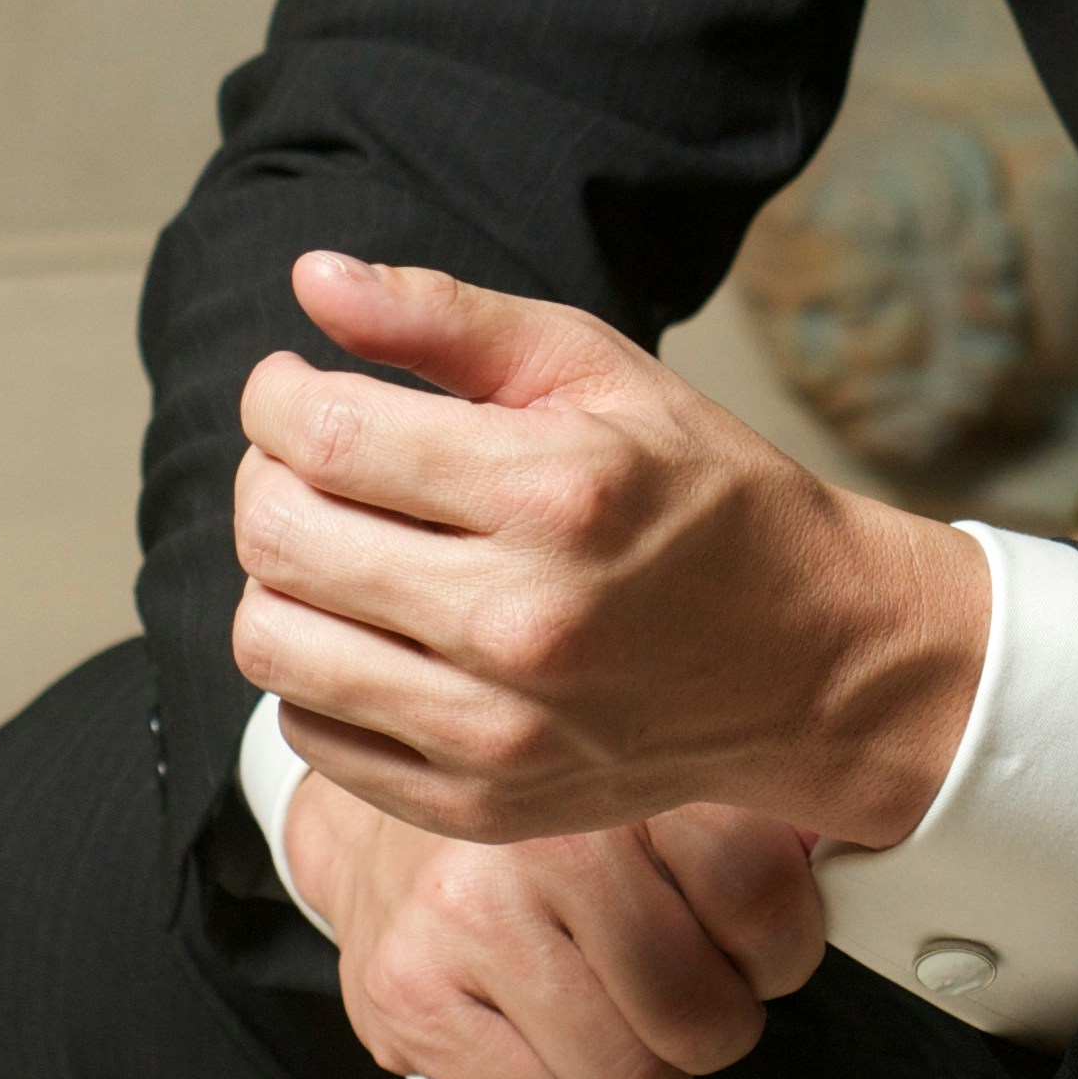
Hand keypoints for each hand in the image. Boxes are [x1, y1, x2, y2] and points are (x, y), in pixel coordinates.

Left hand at [233, 251, 990, 850]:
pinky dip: (316, 671)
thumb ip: (450, 318)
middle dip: (266, 476)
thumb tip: (311, 276)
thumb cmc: (702, 494)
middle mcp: (522, 620)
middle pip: (281, 537)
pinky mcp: (479, 802)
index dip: (274, 397)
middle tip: (307, 459)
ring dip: (277, 577)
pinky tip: (375, 629)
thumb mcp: (600, 372)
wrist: (811, 658)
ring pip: (274, 642)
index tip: (290, 388)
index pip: (324, 434)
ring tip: (333, 544)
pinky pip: (313, 731)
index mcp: (555, 491)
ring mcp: (498, 729)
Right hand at [286, 764, 827, 1078]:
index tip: (764, 937)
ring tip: (624, 1001)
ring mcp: (461, 919)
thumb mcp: (660, 769)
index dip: (783, 943)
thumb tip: (851, 854)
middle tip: (698, 982)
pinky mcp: (407, 996)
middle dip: (719, 1018)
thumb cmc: (554, 802)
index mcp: (624, 762)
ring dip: (647, 1059)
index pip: (759, 893)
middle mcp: (539, 837)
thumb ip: (758, 805)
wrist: (386, 792)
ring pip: (630, 1076)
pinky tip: (551, 1020)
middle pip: (699, 1014)